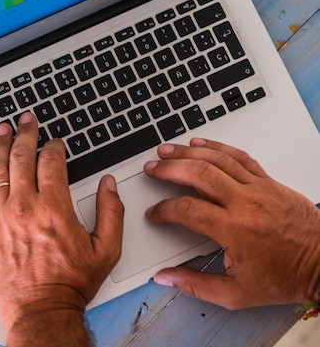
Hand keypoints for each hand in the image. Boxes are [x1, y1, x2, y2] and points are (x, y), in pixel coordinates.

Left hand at [0, 112, 123, 345]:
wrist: (40, 312)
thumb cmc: (69, 284)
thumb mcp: (106, 250)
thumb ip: (111, 212)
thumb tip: (109, 185)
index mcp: (54, 208)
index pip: (51, 162)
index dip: (53, 147)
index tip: (55, 143)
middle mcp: (24, 207)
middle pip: (21, 157)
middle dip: (25, 134)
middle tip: (26, 121)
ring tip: (1, 130)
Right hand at [144, 138, 319, 309]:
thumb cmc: (286, 277)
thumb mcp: (236, 294)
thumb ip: (195, 285)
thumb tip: (166, 278)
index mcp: (235, 230)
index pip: (187, 209)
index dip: (164, 209)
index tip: (155, 213)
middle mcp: (246, 203)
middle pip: (198, 173)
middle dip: (169, 168)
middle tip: (152, 168)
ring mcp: (259, 188)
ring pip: (216, 160)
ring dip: (187, 152)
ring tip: (166, 150)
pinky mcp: (269, 181)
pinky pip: (239, 156)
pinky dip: (216, 147)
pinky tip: (200, 144)